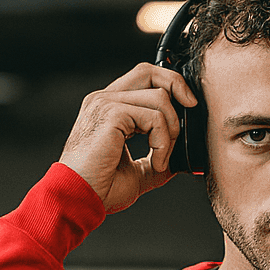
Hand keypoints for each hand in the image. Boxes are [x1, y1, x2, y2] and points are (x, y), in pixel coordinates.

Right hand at [59, 63, 197, 212]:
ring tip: (162, 158)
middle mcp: (105, 100)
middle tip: (191, 111)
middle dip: (177, 86)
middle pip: (149, 71)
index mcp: (109, 108)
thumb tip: (180, 158)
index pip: (144, 78)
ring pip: (159, 97)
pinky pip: (154, 117)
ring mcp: (105, 104)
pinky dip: (163, 142)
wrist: (79, 198)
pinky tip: (157, 162)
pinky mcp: (111, 114)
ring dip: (171, 130)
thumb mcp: (137, 172)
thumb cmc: (100, 188)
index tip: (188, 105)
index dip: (170, 85)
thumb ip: (157, 158)